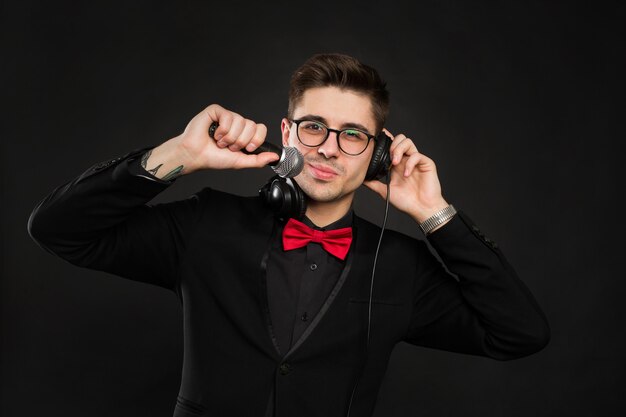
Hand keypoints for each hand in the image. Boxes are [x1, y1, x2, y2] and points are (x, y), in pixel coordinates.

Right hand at [163, 104, 278, 173]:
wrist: (196, 156)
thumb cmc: (214, 158)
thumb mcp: (240, 162)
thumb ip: (258, 160)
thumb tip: (275, 157)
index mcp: (244, 134)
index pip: (260, 129)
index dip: (256, 139)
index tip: (247, 149)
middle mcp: (237, 123)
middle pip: (252, 125)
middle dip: (241, 141)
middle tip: (229, 147)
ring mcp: (227, 116)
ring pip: (240, 121)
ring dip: (229, 137)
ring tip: (220, 142)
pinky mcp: (216, 111)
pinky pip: (228, 116)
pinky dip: (222, 130)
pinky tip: (214, 134)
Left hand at [363, 129, 448, 223]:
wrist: (421, 210)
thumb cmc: (407, 202)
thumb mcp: (385, 191)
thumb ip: (373, 183)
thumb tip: (361, 179)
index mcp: (397, 164)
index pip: (391, 146)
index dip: (385, 141)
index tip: (377, 143)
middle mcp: (406, 160)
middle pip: (400, 138)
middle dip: (392, 144)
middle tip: (389, 158)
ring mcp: (416, 161)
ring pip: (408, 142)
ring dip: (399, 149)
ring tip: (395, 163)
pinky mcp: (426, 164)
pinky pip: (417, 155)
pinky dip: (409, 163)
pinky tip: (406, 174)